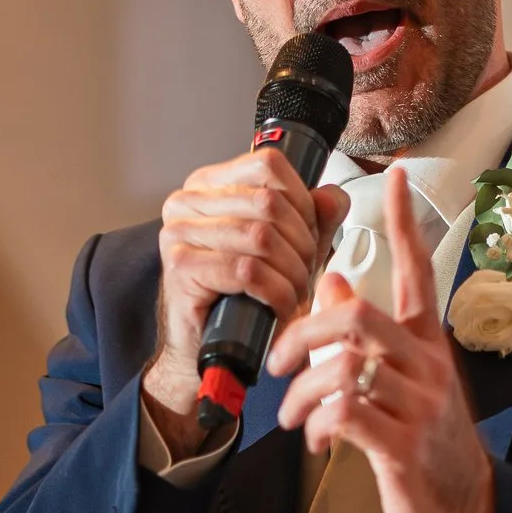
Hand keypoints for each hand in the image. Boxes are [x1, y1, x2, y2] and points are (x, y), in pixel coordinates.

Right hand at [143, 149, 349, 456]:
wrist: (207, 347)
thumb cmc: (243, 296)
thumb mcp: (289, 249)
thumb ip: (315, 218)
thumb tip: (333, 196)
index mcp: (209, 184)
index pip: (268, 165)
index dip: (302, 200)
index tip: (309, 233)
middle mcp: (187, 201)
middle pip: (269, 202)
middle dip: (302, 243)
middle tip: (305, 273)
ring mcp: (178, 232)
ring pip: (261, 237)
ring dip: (291, 272)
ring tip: (294, 293)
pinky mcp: (181, 267)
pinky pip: (246, 270)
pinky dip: (274, 292)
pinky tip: (279, 306)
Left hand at [269, 168, 494, 512]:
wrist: (463, 509)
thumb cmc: (427, 442)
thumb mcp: (401, 381)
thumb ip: (366, 334)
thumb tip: (332, 281)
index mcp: (428, 344)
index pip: (420, 272)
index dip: (406, 225)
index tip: (394, 179)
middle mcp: (429, 367)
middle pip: (359, 318)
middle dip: (303, 332)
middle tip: (278, 360)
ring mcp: (420, 406)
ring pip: (345, 369)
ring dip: (302, 392)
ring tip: (291, 415)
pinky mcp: (404, 447)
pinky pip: (348, 415)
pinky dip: (320, 425)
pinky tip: (317, 441)